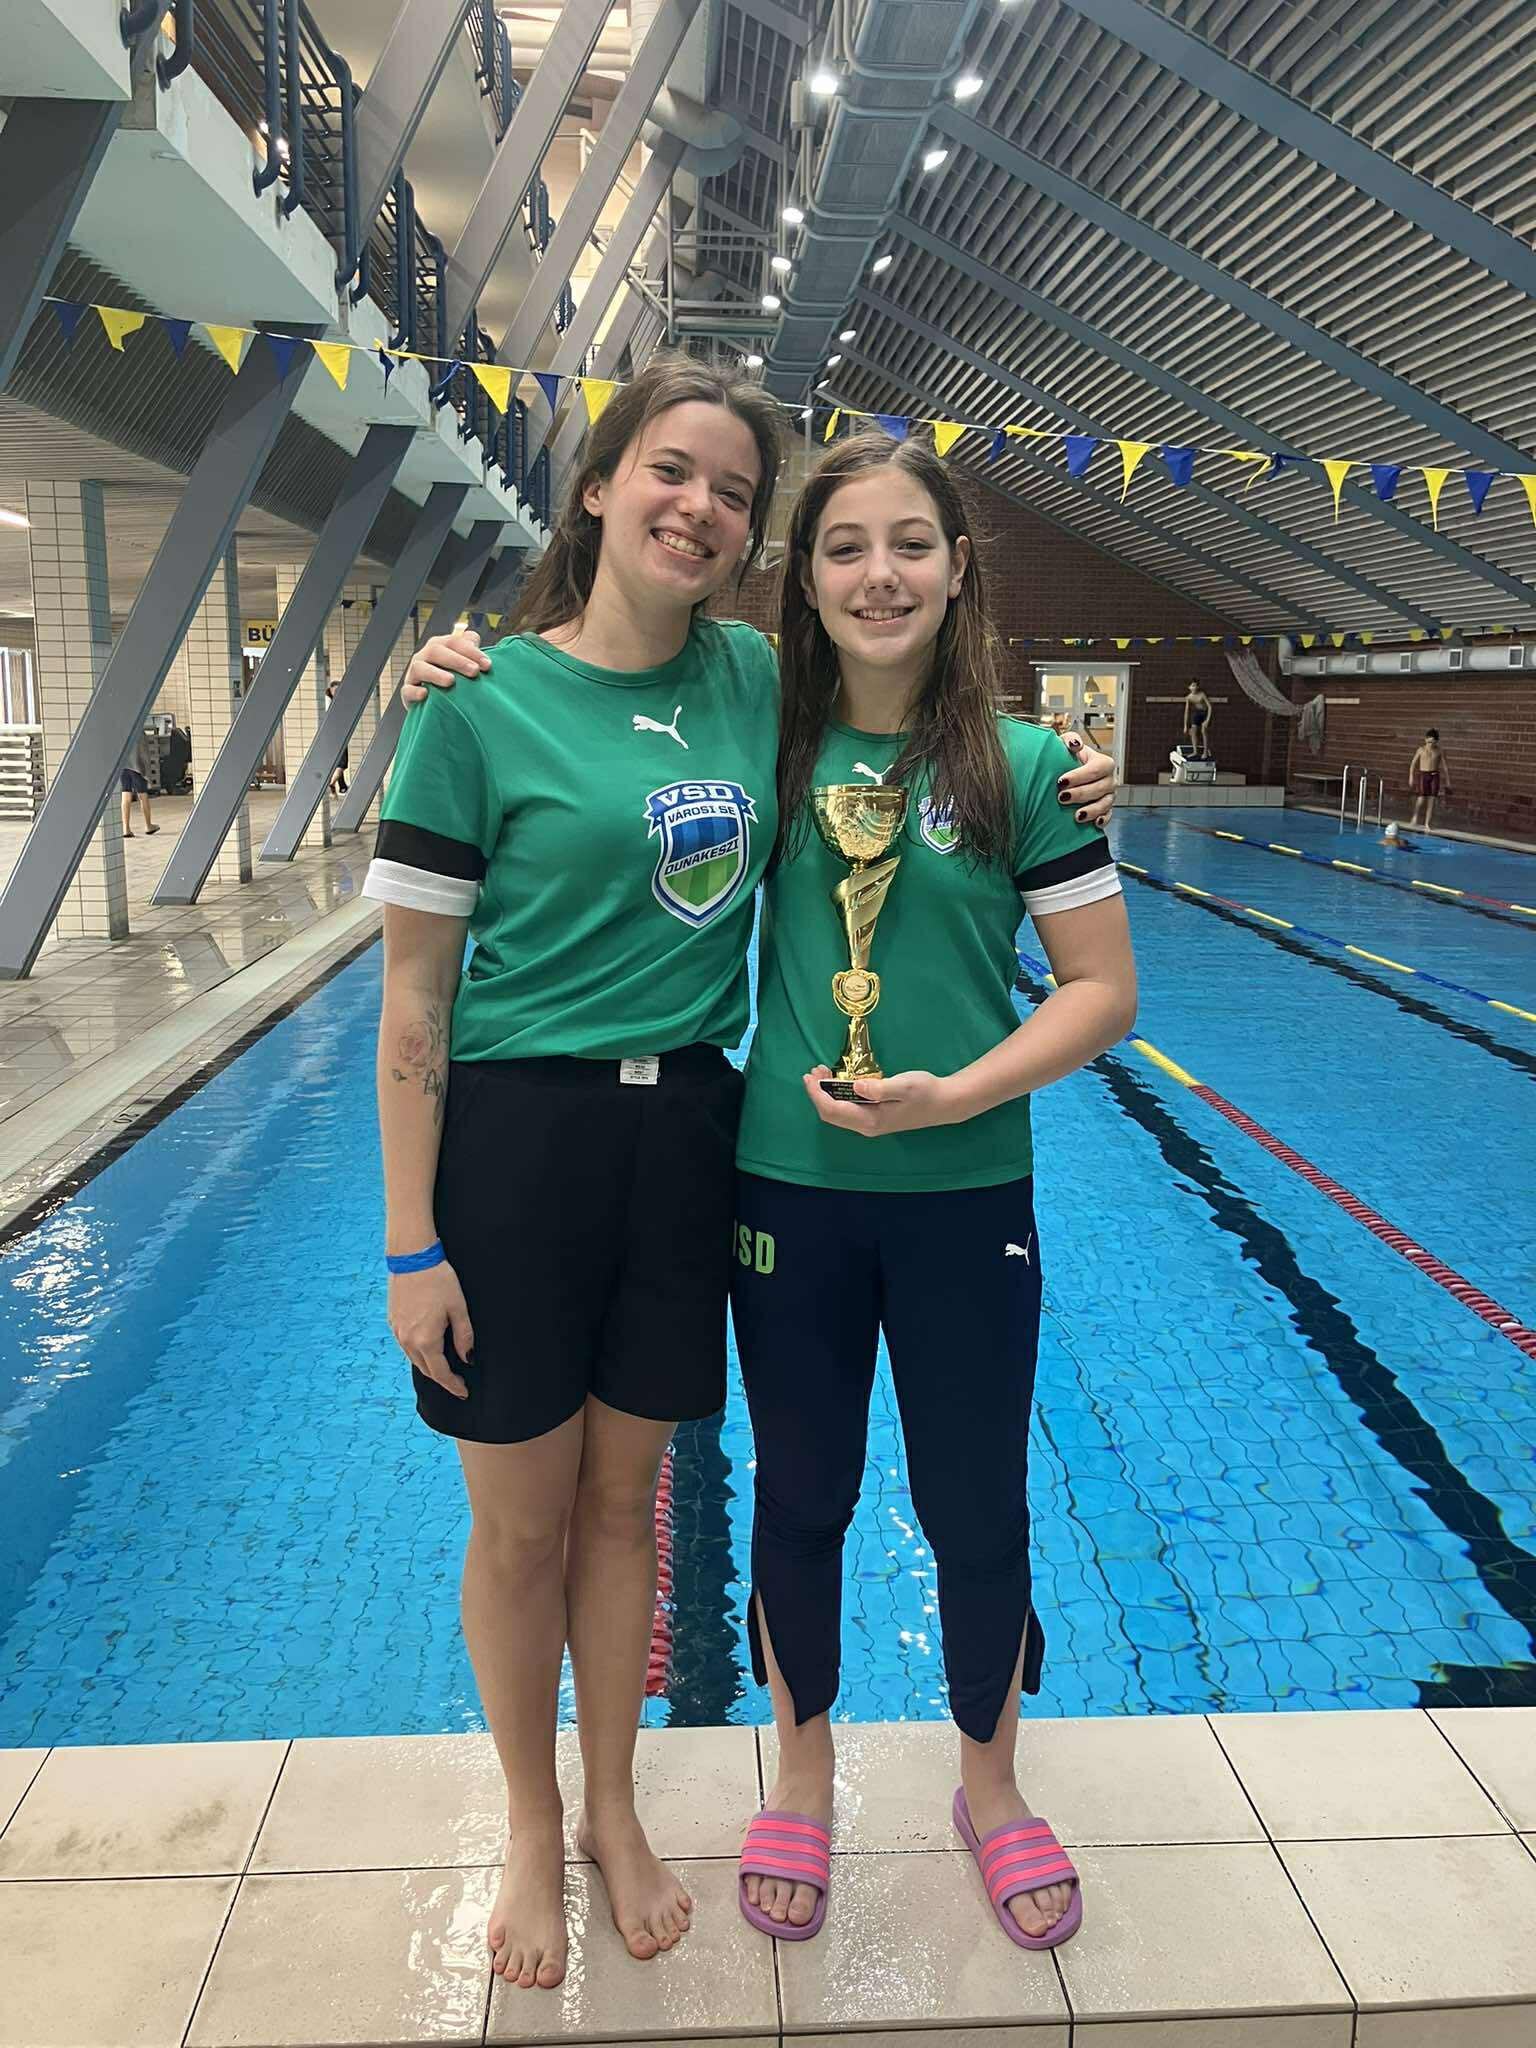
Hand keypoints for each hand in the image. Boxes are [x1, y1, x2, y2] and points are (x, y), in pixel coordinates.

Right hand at [388, 1261, 474, 1398]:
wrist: (412, 1258)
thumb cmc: (439, 1280)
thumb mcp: (458, 1308)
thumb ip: (464, 1336)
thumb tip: (468, 1358)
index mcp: (426, 1340)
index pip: (441, 1373)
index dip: (453, 1385)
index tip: (464, 1392)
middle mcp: (408, 1340)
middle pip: (426, 1369)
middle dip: (442, 1378)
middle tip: (458, 1382)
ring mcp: (397, 1332)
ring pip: (414, 1359)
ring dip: (430, 1366)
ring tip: (445, 1368)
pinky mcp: (392, 1322)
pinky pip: (406, 1346)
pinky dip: (418, 1352)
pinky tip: (428, 1348)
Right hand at [401, 630, 491, 705]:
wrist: (434, 702)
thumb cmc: (452, 679)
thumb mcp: (462, 663)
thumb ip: (468, 649)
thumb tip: (474, 637)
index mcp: (440, 646)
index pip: (454, 642)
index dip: (471, 651)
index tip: (487, 665)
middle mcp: (425, 656)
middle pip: (436, 651)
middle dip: (457, 660)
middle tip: (474, 671)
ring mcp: (414, 674)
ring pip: (419, 668)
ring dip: (435, 674)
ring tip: (451, 681)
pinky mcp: (407, 692)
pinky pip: (407, 690)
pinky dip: (415, 692)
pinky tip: (425, 694)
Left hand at [803, 1064, 962, 1135]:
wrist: (945, 1103)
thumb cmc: (926, 1092)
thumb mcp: (904, 1086)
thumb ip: (880, 1088)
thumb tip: (856, 1086)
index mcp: (871, 1121)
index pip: (833, 1110)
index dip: (817, 1095)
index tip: (811, 1076)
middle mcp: (866, 1126)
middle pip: (831, 1114)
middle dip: (817, 1094)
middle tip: (814, 1071)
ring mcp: (870, 1123)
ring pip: (837, 1112)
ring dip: (826, 1094)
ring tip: (821, 1073)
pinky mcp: (873, 1117)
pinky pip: (847, 1109)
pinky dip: (837, 1095)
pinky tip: (838, 1081)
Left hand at [1056, 732, 1115, 825]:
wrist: (1067, 776)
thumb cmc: (1067, 760)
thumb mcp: (1066, 746)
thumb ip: (1069, 739)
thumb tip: (1075, 745)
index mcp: (1103, 763)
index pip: (1096, 769)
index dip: (1079, 776)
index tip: (1061, 781)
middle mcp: (1109, 779)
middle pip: (1100, 788)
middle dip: (1080, 794)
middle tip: (1061, 797)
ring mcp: (1109, 796)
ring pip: (1105, 804)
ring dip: (1091, 810)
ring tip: (1076, 816)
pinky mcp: (1106, 810)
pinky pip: (1108, 816)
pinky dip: (1102, 820)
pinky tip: (1094, 824)